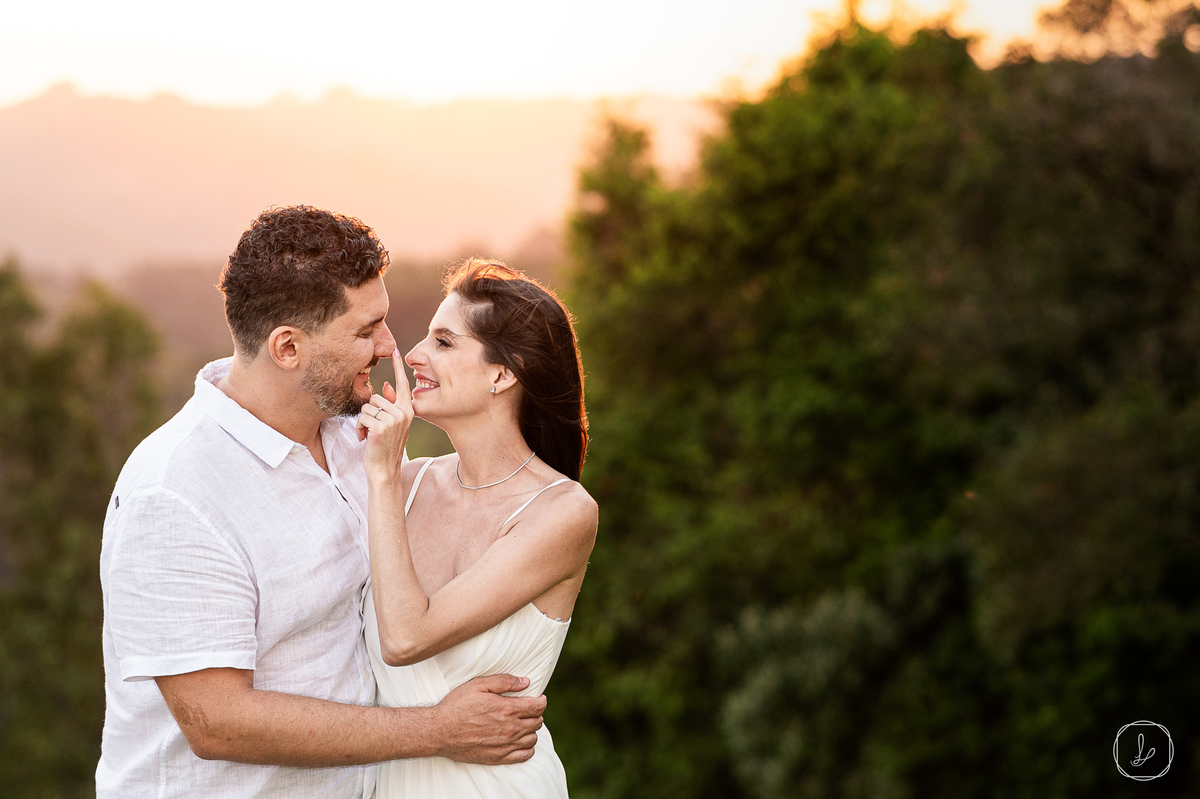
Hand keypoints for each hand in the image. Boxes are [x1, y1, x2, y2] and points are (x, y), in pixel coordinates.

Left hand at [359, 349, 413, 479]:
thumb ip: (390, 405)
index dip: (398, 368)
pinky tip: (366, 439)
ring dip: (363, 421)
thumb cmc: (385, 447)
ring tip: (370, 435)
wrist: (384, 470)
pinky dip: (359, 428)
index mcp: (408, 410)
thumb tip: (387, 385)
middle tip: (374, 429)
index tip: (396, 350)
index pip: (402, 385)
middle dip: (369, 413)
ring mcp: (393, 419)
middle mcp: (403, 412)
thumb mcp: (391, 425)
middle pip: (376, 397)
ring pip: (367, 406)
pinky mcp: (381, 426)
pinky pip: (362, 416)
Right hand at [430, 674, 546, 764]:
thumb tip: (526, 682)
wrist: (439, 731)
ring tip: (523, 724)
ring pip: (533, 738)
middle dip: (536, 714)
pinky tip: (521, 741)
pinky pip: (524, 755)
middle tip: (527, 710)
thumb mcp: (478, 685)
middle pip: (537, 722)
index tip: (539, 698)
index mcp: (507, 709)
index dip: (542, 701)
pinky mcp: (498, 757)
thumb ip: (504, 681)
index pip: (538, 707)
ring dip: (531, 730)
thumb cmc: (457, 705)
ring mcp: (505, 745)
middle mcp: (510, 728)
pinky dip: (528, 748)